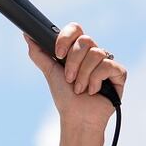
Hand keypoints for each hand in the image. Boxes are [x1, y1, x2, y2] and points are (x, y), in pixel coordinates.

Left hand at [25, 23, 127, 145]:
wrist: (77, 117)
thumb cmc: (65, 96)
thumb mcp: (49, 71)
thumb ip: (38, 53)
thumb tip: (27, 35)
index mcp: (77, 50)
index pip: (75, 29)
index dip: (66, 39)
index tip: (58, 55)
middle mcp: (93, 53)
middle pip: (86, 40)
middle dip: (73, 62)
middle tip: (69, 78)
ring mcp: (107, 62)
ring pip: (96, 53)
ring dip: (83, 74)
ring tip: (79, 88)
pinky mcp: (118, 74)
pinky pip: (108, 66)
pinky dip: (96, 80)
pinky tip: (93, 90)